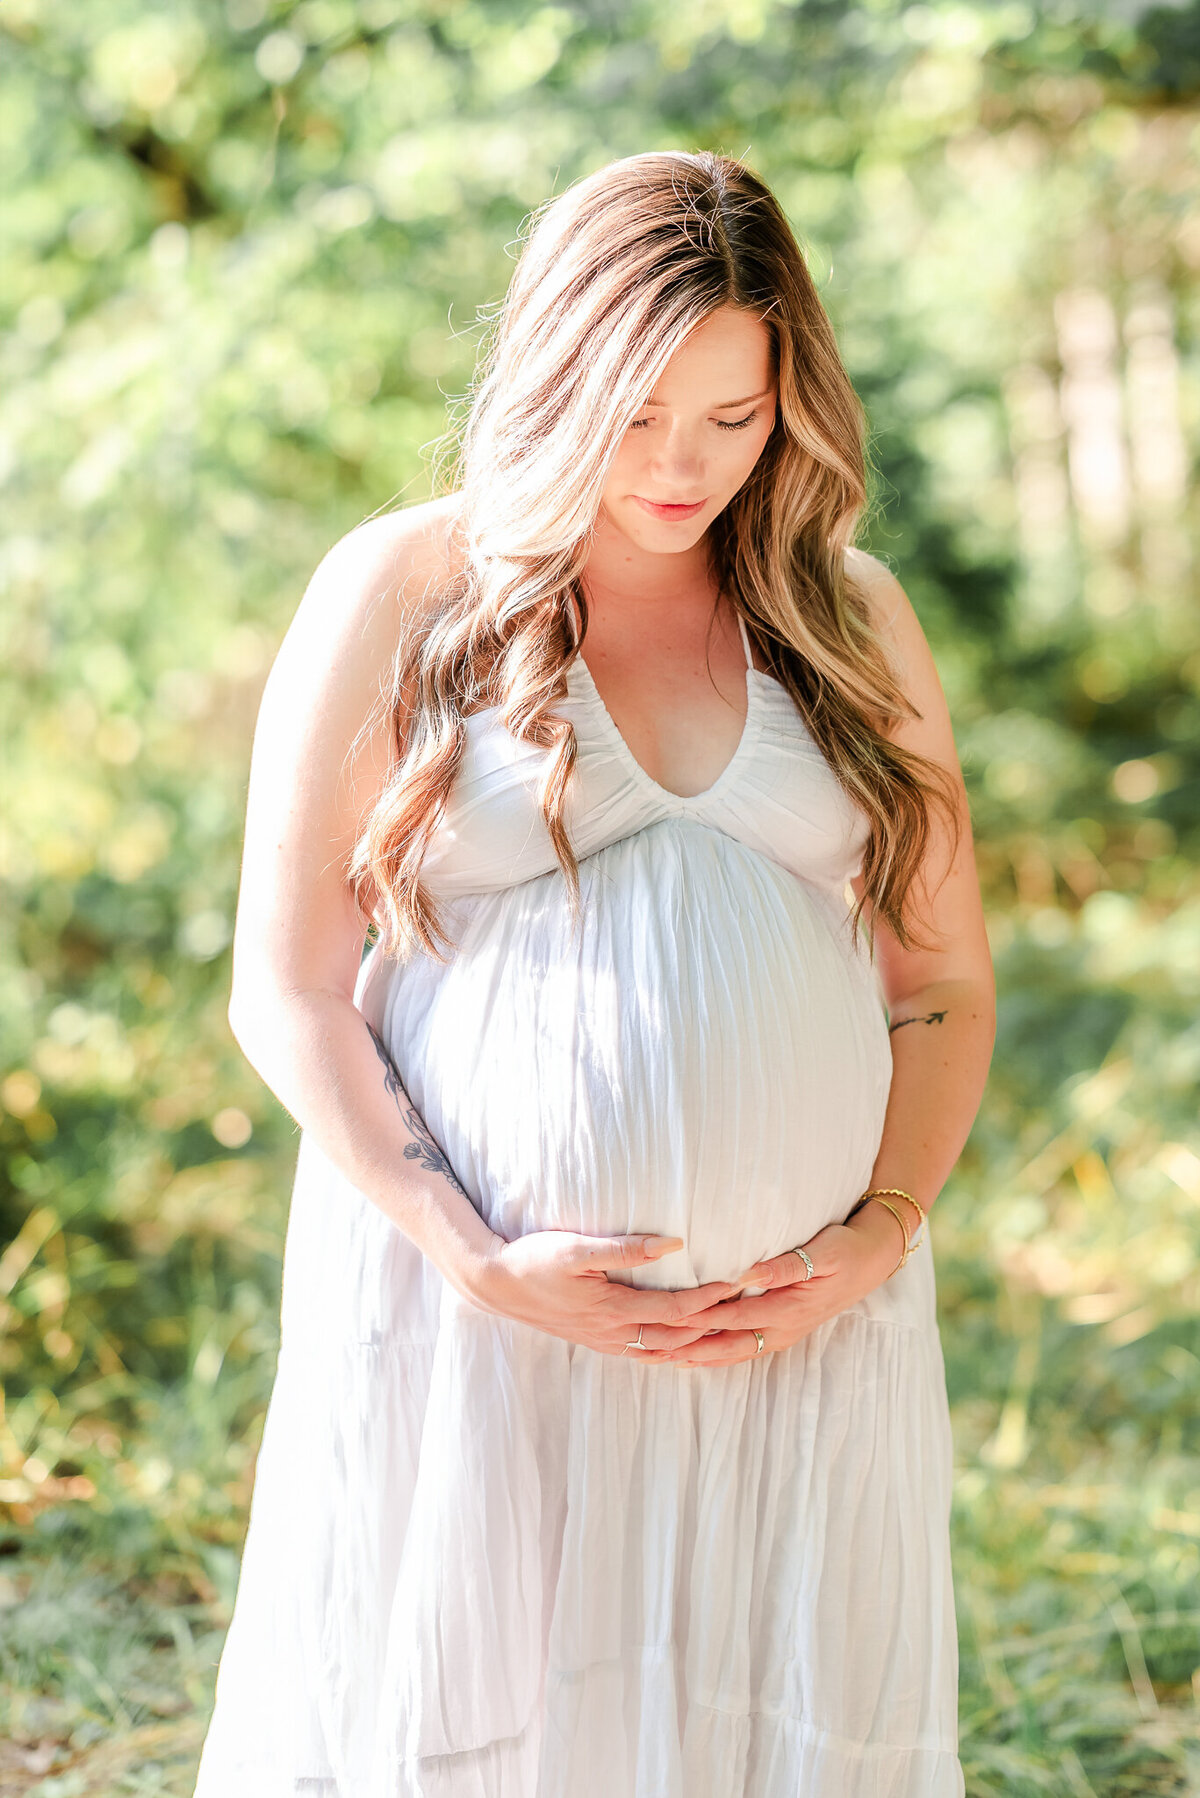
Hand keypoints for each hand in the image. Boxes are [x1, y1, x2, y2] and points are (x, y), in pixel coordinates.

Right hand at [468, 1228, 742, 1356]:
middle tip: (746, 1310)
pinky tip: (685, 1347)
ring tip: (727, 1331)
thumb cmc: (535, 1260)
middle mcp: (614, 1333)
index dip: (710, 1299)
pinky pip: (645, 1355)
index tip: (738, 1282)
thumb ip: (626, 1247)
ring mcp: (606, 1342)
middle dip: (713, 1325)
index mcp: (613, 1309)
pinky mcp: (598, 1342)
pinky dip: (672, 1352)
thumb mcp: (577, 1247)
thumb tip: (674, 1243)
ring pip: (663, 1352)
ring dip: (697, 1343)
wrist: (496, 1285)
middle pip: (677, 1337)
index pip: (676, 1310)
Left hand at [631, 1204, 906, 1367]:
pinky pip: (740, 1349)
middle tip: (650, 1347)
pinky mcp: (778, 1332)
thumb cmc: (844, 1252)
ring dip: (695, 1357)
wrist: (871, 1262)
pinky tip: (690, 1356)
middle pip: (725, 1345)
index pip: (734, 1316)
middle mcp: (781, 1329)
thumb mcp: (823, 1253)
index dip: (700, 1319)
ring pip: (730, 1353)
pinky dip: (713, 1355)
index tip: (668, 1318)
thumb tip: (748, 1274)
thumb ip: (786, 1265)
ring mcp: (779, 1335)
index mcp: (788, 1309)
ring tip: (659, 1359)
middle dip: (687, 1347)